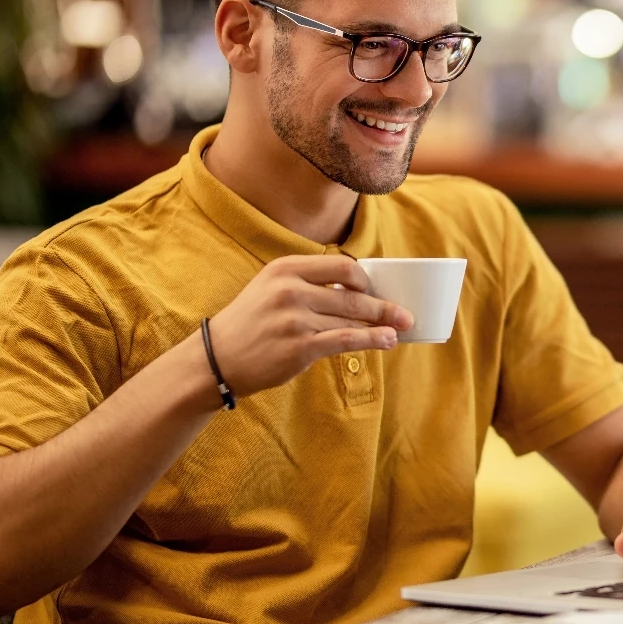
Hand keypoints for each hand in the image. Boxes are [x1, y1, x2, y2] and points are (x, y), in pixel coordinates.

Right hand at [204, 254, 413, 398]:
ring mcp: (295, 318)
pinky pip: (345, 340)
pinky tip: (386, 341)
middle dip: (382, 305)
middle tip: (405, 313)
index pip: (340, 265)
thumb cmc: (250, 323)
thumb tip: (353, 290)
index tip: (374, 289)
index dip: (363, 278)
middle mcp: (290, 289)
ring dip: (380, 325)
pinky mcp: (299, 347)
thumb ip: (306, 283)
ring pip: (351, 319)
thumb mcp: (270, 288)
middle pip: (351, 294)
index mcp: (285, 268)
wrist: (218, 358)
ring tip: (399, 329)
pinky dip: (371, 340)